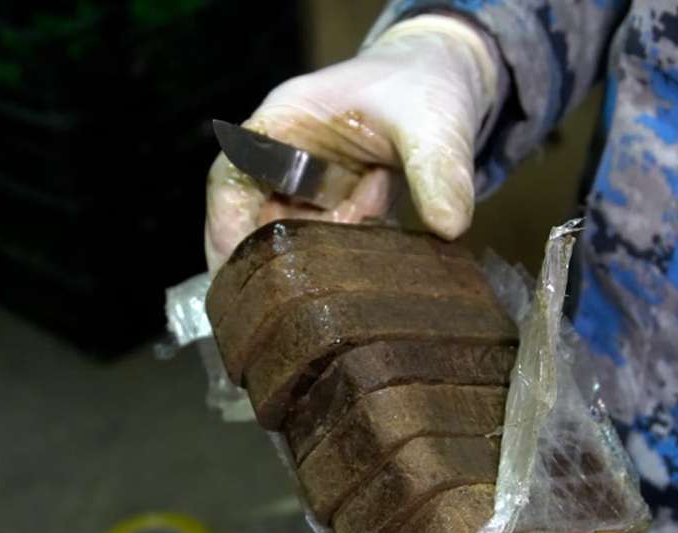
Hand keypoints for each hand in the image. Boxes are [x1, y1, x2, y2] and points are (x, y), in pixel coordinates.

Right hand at [204, 14, 498, 270]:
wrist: (451, 77)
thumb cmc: (425, 85)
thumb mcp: (432, 124)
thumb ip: (439, 170)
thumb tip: (449, 227)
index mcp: (283, 124)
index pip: (231, 180)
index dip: (226, 230)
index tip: (236, 277)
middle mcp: (285, 158)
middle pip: (251, 220)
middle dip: (269, 264)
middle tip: (284, 311)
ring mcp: (309, 186)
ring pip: (289, 239)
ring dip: (316, 265)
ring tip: (343, 283)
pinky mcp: (336, 208)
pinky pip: (325, 245)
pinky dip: (343, 264)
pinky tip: (370, 273)